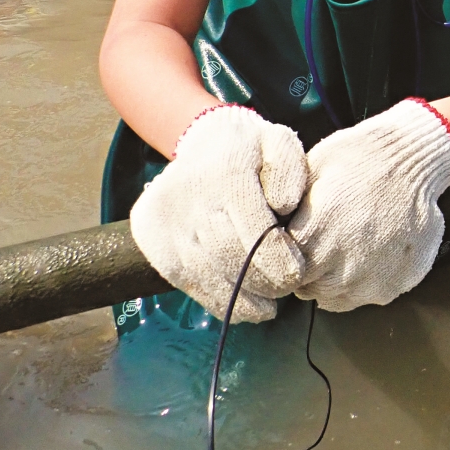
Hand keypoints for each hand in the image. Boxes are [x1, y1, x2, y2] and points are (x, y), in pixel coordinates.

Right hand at [129, 106, 308, 322]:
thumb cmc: (253, 151)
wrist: (202, 144)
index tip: (297, 274)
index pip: (255, 230)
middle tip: (285, 290)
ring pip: (207, 274)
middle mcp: (187, 196)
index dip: (279, 259)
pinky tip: (241, 305)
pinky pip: (187, 281)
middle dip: (262, 282)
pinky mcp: (152, 241)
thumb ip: (290, 169)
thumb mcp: (279, 144)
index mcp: (226, 171)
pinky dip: (217, 300)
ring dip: (241, 298)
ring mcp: (164, 221)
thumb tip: (284, 205)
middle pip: (230, 256)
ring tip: (267, 305)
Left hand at [289, 98, 449, 311]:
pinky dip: (367, 279)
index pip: (278, 272)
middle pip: (307, 289)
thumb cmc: (358, 156)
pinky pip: (368, 295)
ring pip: (336, 298)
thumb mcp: (308, 172)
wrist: (414, 157)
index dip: (283, 259)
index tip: (294, 245)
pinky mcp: (396, 285)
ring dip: (336, 280)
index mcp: (313, 238)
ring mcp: (371, 280)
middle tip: (323, 243)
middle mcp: (340, 267)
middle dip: (309, 271)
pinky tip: (373, 250)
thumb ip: (284, 213)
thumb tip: (263, 232)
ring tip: (348, 247)